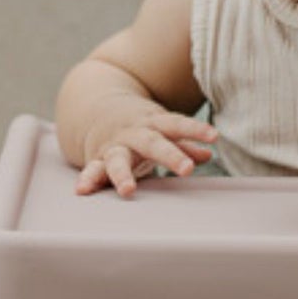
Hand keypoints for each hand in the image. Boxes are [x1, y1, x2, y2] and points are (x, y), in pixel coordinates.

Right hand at [76, 105, 217, 197]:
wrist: (94, 108)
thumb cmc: (139, 127)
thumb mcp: (162, 129)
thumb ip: (184, 144)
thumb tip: (208, 154)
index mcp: (154, 124)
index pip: (177, 124)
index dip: (196, 130)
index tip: (214, 137)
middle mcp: (134, 134)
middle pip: (153, 142)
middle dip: (170, 155)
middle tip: (187, 169)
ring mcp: (114, 147)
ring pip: (118, 159)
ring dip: (122, 175)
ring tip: (128, 190)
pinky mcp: (98, 159)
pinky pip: (93, 169)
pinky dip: (88, 180)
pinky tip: (83, 190)